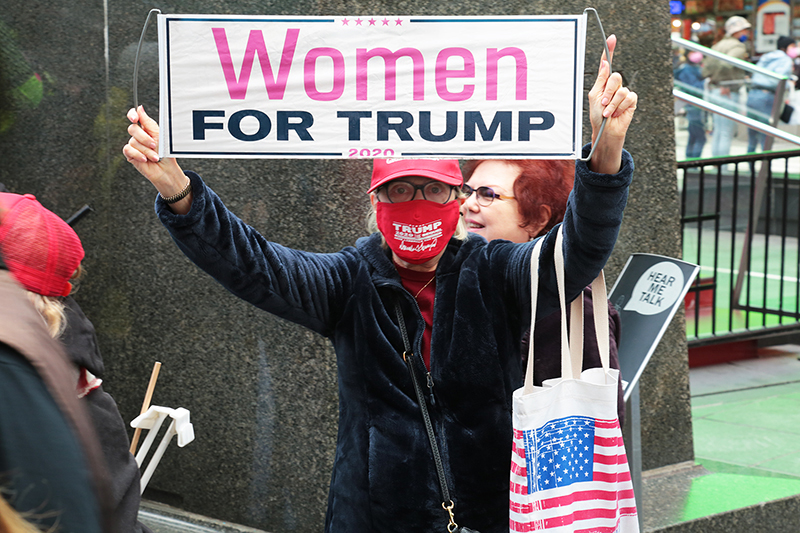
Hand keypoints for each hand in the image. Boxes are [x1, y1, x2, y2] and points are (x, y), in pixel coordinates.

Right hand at [123, 106, 190, 212]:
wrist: (166, 170)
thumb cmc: (165, 153)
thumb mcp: (159, 135)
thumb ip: (148, 122)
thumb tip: (139, 108)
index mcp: (146, 128)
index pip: (134, 116)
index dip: (132, 115)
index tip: (135, 118)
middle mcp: (138, 135)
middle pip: (132, 129)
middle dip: (144, 137)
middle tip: (154, 145)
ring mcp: (133, 145)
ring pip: (133, 141)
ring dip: (146, 150)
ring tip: (155, 157)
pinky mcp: (130, 155)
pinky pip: (128, 150)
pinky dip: (138, 155)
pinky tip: (145, 159)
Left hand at [587, 35, 637, 173]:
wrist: (606, 130)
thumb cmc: (598, 116)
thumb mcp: (594, 96)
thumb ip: (600, 80)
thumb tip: (605, 63)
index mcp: (603, 83)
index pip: (607, 64)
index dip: (610, 50)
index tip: (611, 38)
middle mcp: (614, 85)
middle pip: (615, 76)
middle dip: (608, 91)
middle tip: (603, 102)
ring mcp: (624, 92)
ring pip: (621, 89)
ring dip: (612, 103)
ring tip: (609, 112)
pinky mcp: (632, 100)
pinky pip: (628, 97)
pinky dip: (620, 106)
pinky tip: (616, 113)